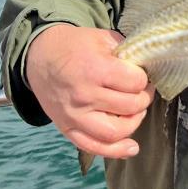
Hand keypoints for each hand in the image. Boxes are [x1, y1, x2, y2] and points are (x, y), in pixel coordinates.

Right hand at [25, 25, 154, 158]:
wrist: (39, 56)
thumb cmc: (74, 45)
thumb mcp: (101, 37)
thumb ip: (126, 52)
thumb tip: (148, 67)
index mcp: (95, 69)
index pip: (135, 82)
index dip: (144, 79)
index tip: (144, 76)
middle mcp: (85, 96)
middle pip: (130, 107)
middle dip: (144, 99)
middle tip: (144, 92)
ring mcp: (74, 116)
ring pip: (115, 132)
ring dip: (134, 123)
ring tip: (137, 111)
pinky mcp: (67, 129)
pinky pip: (94, 147)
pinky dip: (116, 151)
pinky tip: (132, 148)